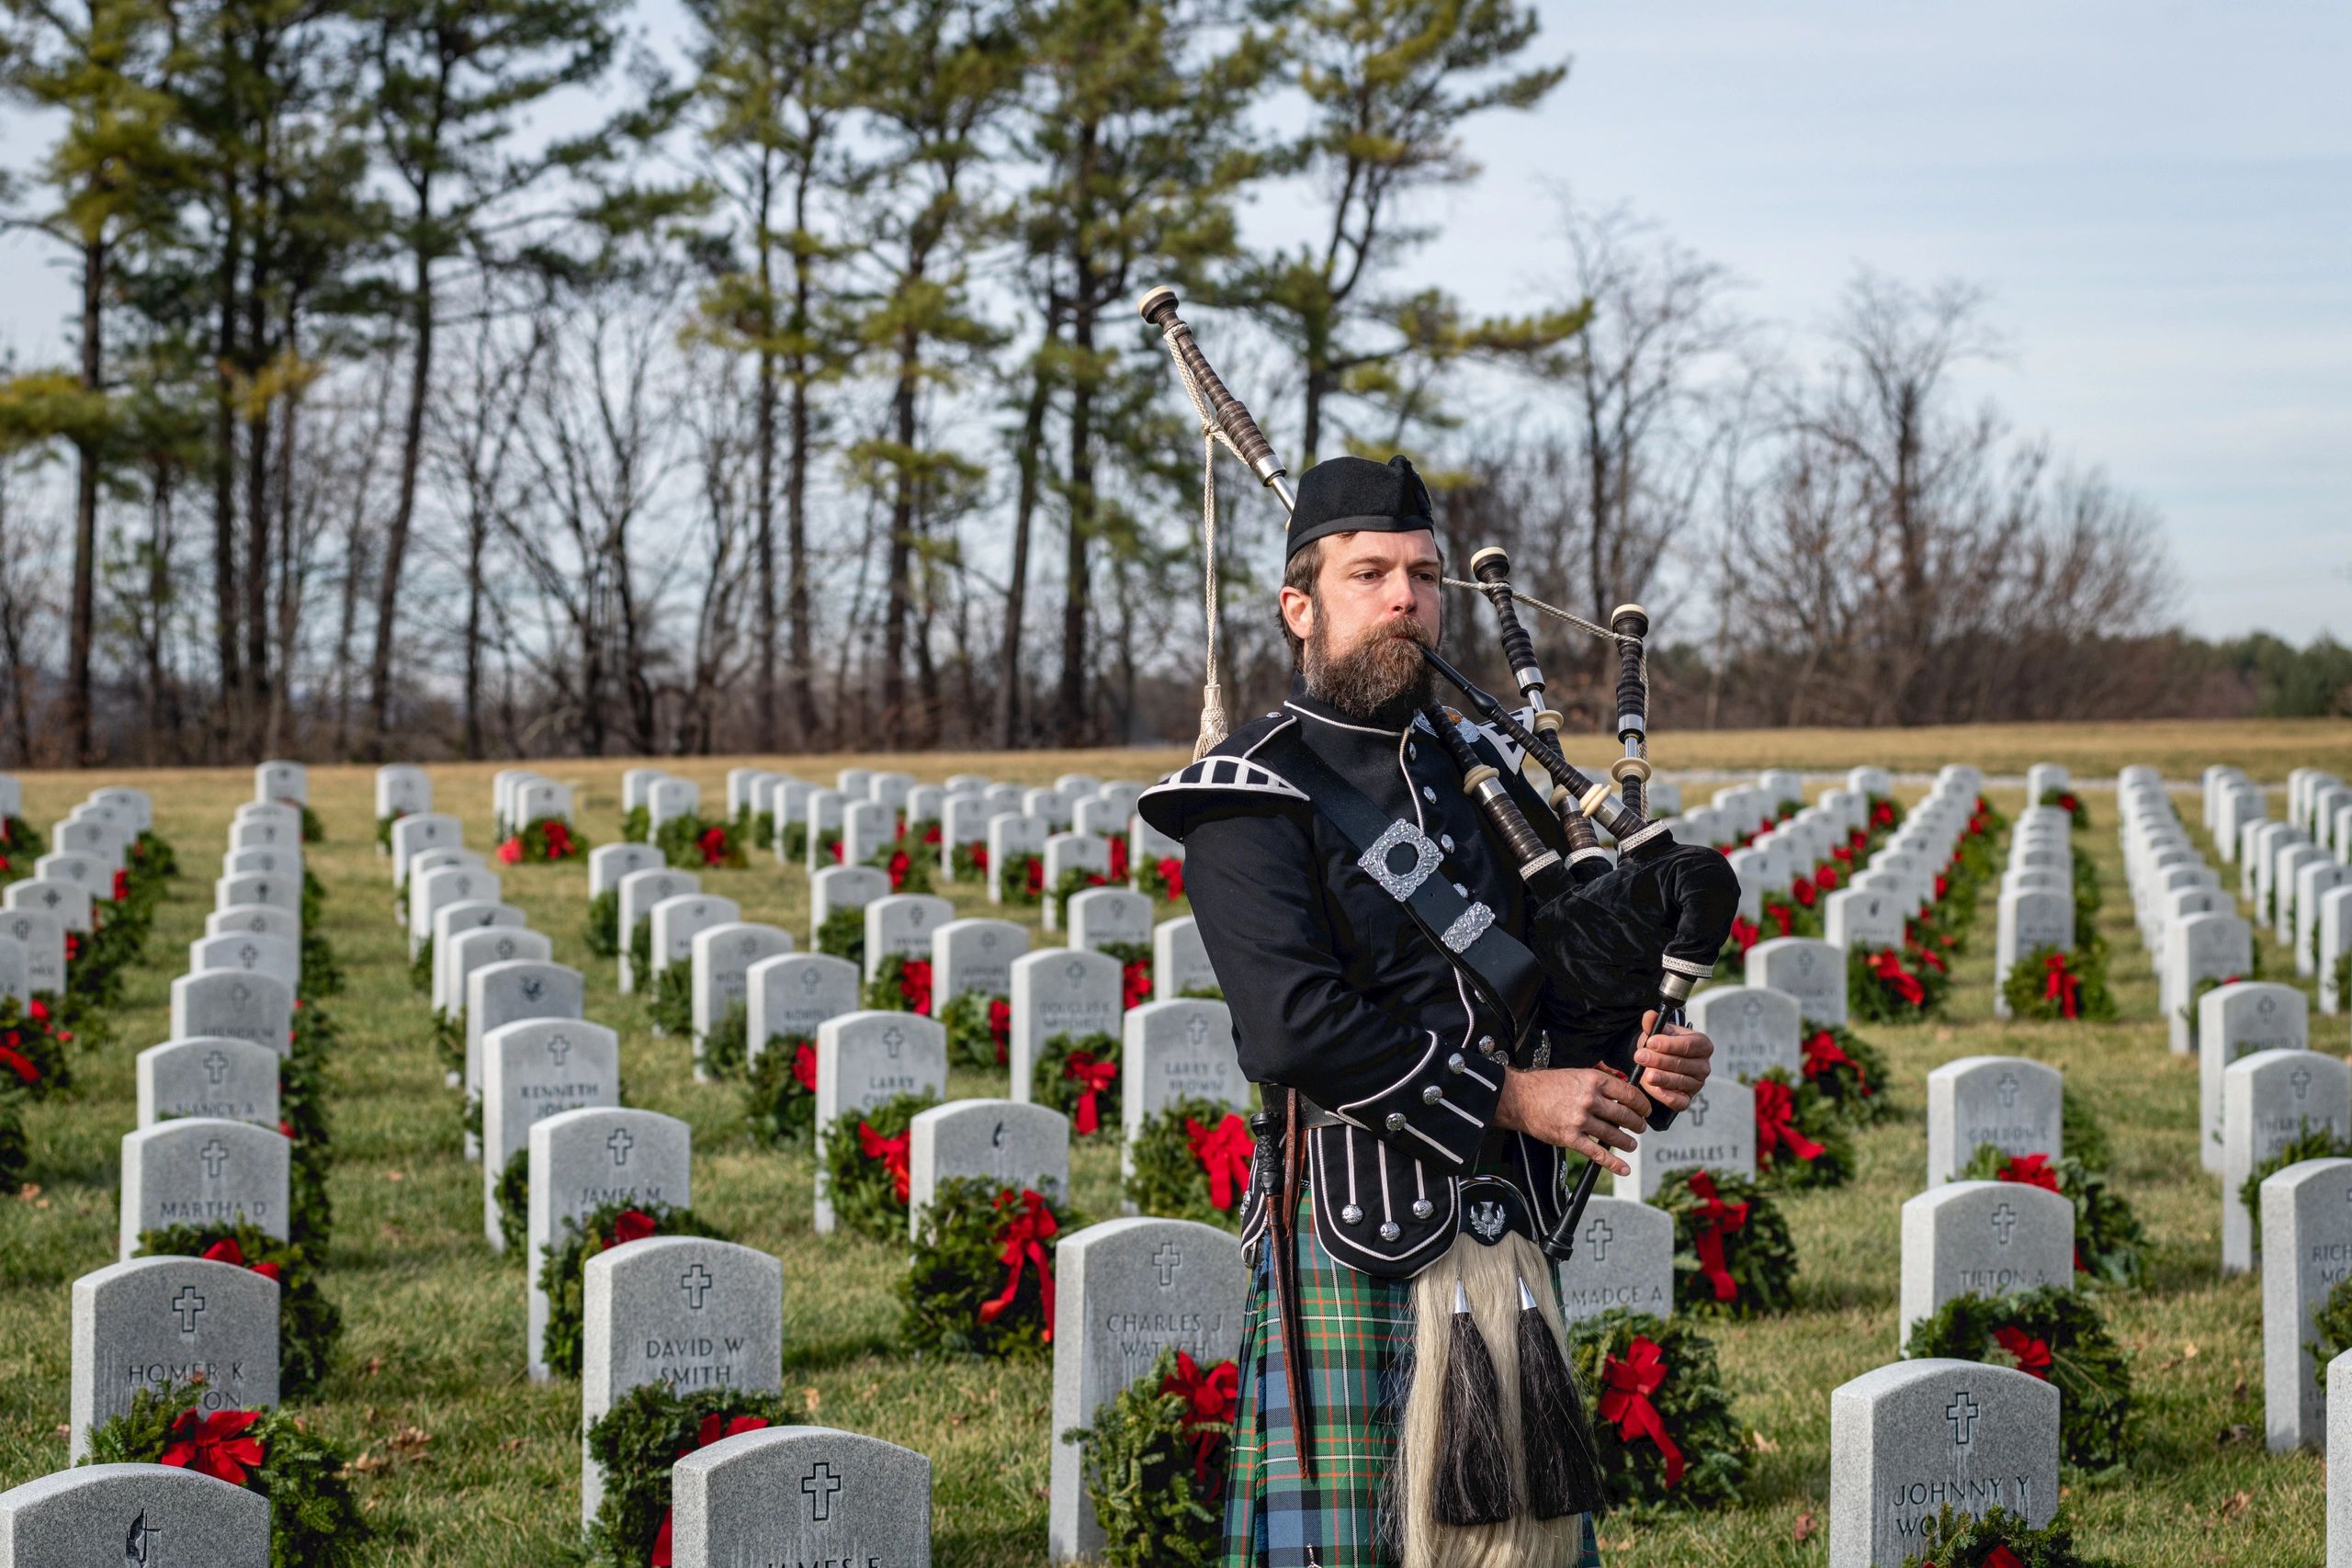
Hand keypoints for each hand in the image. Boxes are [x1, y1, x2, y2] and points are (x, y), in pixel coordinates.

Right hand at [1494, 1065, 1653, 1176]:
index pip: (1629, 1094)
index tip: (1645, 1110)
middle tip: (1640, 1128)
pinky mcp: (1570, 1138)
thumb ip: (1599, 1081)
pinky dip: (1613, 1163)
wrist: (1520, 1098)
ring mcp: (1580, 1120)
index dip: (1642, 1104)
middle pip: (1625, 1115)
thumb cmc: (1546, 1085)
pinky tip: (1623, 1168)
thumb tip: (1622, 1091)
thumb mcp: (1576, 1073)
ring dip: (1627, 1142)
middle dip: (1637, 1124)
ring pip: (1614, 1135)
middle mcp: (1589, 1100)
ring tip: (1631, 1144)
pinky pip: (1597, 1153)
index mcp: (1593, 1080)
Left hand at [1633, 1010, 1713, 1111]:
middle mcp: (1703, 1065)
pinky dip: (1669, 1097)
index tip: (1651, 1042)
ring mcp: (1697, 1084)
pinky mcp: (1688, 1099)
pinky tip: (1657, 1090)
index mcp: (1701, 1044)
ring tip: (1646, 1074)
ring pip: (1681, 1082)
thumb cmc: (1660, 1046)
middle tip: (1640, 1057)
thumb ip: (1653, 1024)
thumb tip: (1649, 1016)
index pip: (1689, 1045)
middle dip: (1660, 1060)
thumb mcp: (1657, 1033)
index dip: (1669, 1044)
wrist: (1656, 1064)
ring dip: (1662, 1078)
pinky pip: (1681, 1101)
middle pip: (1683, 1064)